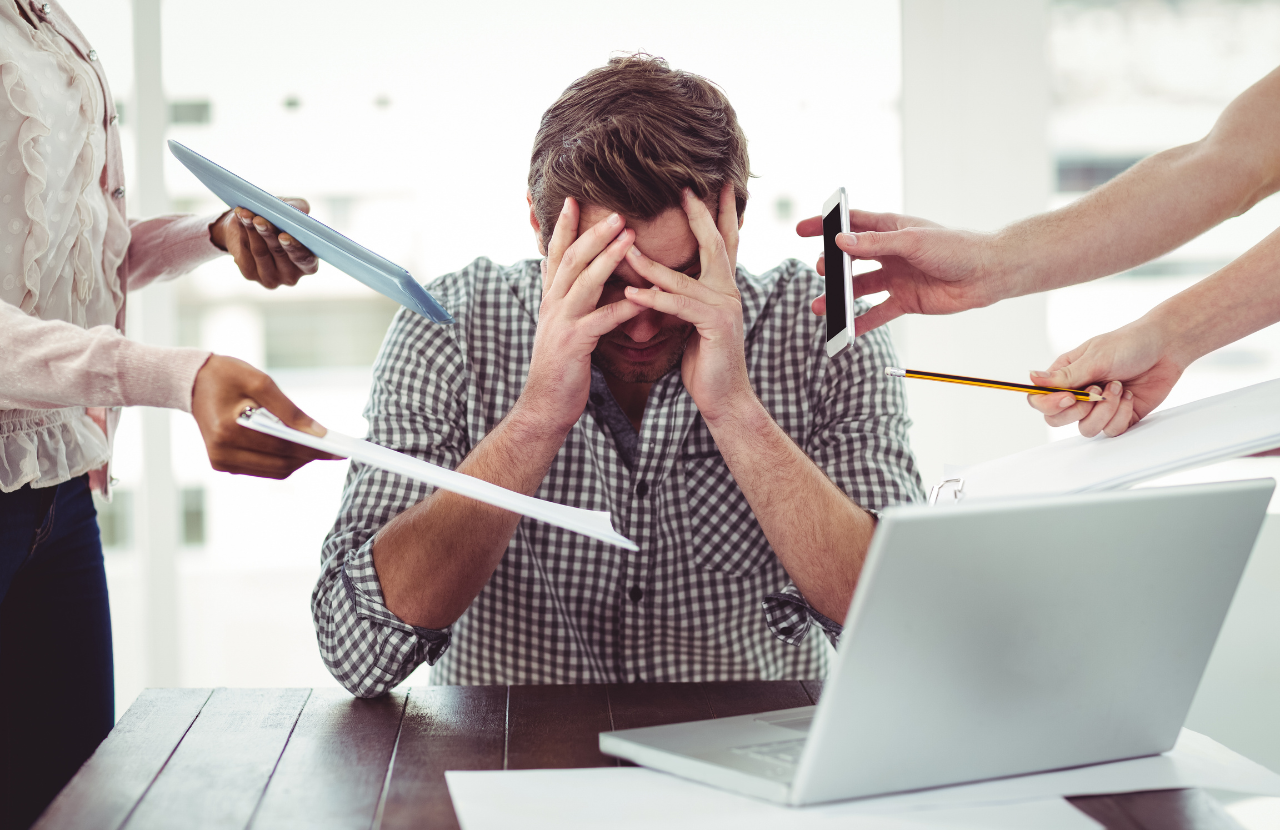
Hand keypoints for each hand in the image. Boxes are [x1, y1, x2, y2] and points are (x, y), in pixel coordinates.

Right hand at [191, 355, 338, 477]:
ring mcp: (221, 462)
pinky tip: (296, 447)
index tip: (339, 450)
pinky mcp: (223, 465)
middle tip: (334, 449)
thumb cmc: (228, 376)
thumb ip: (290, 410)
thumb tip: (319, 433)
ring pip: (274, 471)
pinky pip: (263, 469)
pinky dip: (282, 460)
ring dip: (298, 461)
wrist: (193, 382)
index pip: (281, 446)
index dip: (313, 449)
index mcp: (228, 430)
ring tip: (318, 447)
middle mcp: (222, 452)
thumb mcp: (261, 382)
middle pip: (280, 464)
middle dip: (309, 457)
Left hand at [209, 200, 319, 288]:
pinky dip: (243, 230)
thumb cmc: (278, 220)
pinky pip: (246, 250)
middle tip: (259, 220)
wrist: (251, 228)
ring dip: (252, 229)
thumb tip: (298, 210)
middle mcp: (291, 275)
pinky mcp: (250, 274)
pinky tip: (241, 218)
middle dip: (268, 234)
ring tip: (246, 213)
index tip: (284, 236)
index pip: (305, 259)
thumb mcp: (291, 211)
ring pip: (260, 251)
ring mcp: (270, 277)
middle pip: (279, 253)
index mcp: (308, 263)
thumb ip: (299, 209)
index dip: (295, 248)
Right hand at [522, 198, 642, 432]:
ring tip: (630, 237)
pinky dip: (625, 306)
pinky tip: (645, 297)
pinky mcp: (574, 344)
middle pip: (572, 260)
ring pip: (585, 282)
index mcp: (551, 299)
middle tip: (617, 211)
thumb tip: (562, 274)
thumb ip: (563, 299)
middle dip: (593, 233)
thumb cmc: (560, 366)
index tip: (574, 199)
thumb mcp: (558, 326)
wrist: (544, 405)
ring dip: (608, 257)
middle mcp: (552, 305)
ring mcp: (561, 323)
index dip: (564, 227)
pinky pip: (602, 320)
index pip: (556, 254)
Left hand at [622, 184, 752, 423]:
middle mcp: (728, 292)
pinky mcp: (714, 326)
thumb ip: (682, 298)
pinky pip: (678, 306)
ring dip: (651, 263)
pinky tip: (631, 293)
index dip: (718, 214)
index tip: (713, 186)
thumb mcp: (691, 322)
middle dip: (699, 215)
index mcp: (723, 288)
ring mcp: (725, 307)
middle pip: (715, 244)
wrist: (724, 398)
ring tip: (625, 247)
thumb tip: (660, 280)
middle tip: (685, 188)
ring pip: (683, 277)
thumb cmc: (704, 361)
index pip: (722, 243)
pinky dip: (653, 299)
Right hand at [795, 209, 1006, 335]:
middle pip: (850, 259)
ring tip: (820, 307)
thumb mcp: (912, 241)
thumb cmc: (955, 248)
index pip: (851, 225)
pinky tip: (845, 331)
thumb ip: (875, 243)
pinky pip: (877, 313)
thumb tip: (840, 242)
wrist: (986, 274)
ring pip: (859, 289)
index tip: (801, 230)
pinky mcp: (905, 301)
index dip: (825, 226)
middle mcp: (890, 253)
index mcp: (891, 229)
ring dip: (839, 298)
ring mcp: (896, 278)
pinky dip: (861, 323)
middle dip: (831, 266)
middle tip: (820, 271)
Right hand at [1027, 319, 1184, 436]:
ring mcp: (1097, 408)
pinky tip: (1128, 396)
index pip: (1040, 399)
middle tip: (1097, 392)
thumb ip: (1065, 375)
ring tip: (1118, 388)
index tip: (1070, 397)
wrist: (1166, 348)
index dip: (1050, 404)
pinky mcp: (1118, 417)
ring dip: (1105, 410)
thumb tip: (1032, 379)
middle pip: (1057, 419)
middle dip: (1080, 410)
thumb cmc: (1130, 344)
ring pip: (1086, 428)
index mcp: (1065, 375)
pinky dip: (1121, 414)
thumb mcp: (1095, 357)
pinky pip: (1110, 431)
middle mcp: (1078, 393)